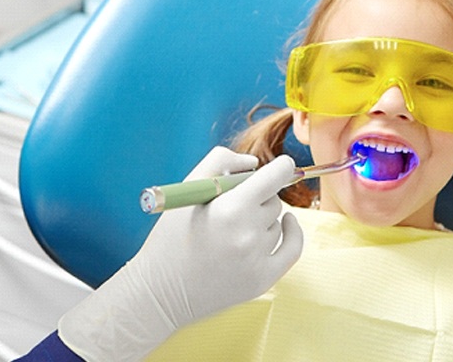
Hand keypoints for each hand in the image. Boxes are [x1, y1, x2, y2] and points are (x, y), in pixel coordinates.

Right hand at [59, 147, 302, 361]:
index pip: (274, 178)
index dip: (282, 167)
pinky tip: (286, 223)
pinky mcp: (263, 280)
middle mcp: (248, 234)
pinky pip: (293, 248)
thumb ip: (220, 161)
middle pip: (273, 199)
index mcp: (229, 209)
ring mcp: (257, 260)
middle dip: (258, 196)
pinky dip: (291, 232)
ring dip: (262, 218)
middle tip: (232, 205)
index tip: (283, 164)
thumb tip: (253, 162)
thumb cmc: (171, 235)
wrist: (159, 291)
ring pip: (277, 222)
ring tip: (232, 229)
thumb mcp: (188, 189)